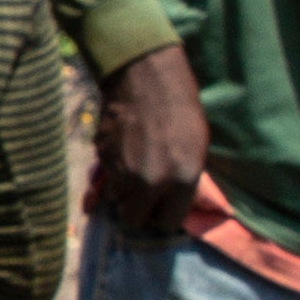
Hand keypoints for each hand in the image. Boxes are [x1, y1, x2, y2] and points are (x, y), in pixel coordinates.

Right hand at [92, 45, 208, 234]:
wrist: (146, 77)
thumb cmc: (181, 109)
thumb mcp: (196, 148)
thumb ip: (183, 180)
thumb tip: (169, 202)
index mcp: (182, 179)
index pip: (167, 222)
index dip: (163, 215)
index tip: (161, 207)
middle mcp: (151, 182)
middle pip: (134, 219)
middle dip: (137, 211)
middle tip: (142, 197)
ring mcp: (124, 171)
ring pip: (115, 201)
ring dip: (121, 192)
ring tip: (131, 172)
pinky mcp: (103, 158)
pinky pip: (104, 179)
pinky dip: (110, 173)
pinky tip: (121, 154)